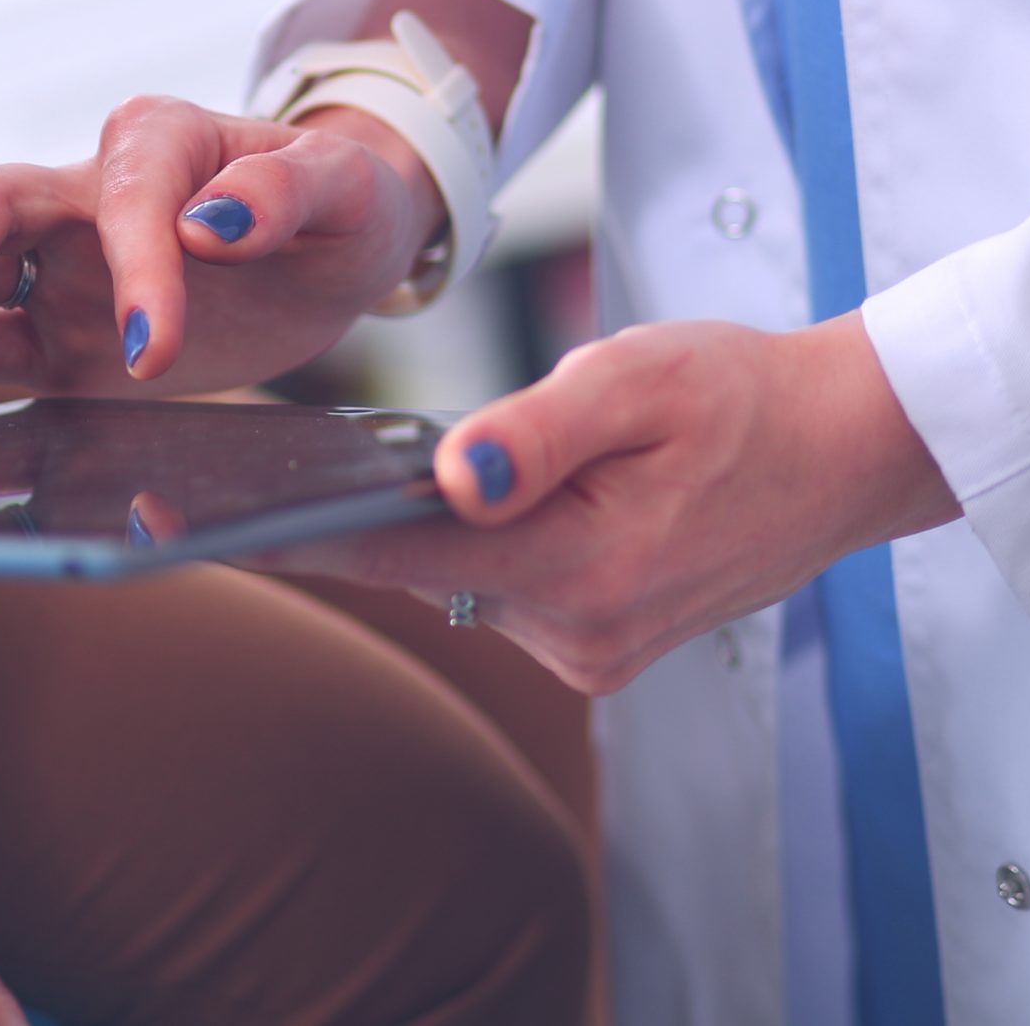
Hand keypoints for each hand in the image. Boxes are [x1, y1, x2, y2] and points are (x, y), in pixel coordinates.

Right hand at [0, 97, 442, 418]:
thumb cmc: (338, 201)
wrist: (331, 246)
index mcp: (158, 142)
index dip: (134, 270)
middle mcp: (87, 193)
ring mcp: (59, 264)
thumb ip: (289, 189)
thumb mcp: (345, 189)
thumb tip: (214, 220)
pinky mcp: (58, 333)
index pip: (127, 196)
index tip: (155, 353)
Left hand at [274, 316, 962, 692]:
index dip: (286, 530)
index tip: (182, 519)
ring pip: (453, 577)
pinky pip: (498, 587)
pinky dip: (472, 539)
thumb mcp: (643, 376)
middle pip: (413, 568)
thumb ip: (540, 427)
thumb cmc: (745, 394)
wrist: (847, 450)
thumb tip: (452, 474)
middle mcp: (580, 635)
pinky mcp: (597, 645)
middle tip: (237, 466)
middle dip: (338, 514)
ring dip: (418, 521)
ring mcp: (590, 652)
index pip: (397, 550)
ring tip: (384, 454)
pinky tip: (473, 486)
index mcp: (585, 568)